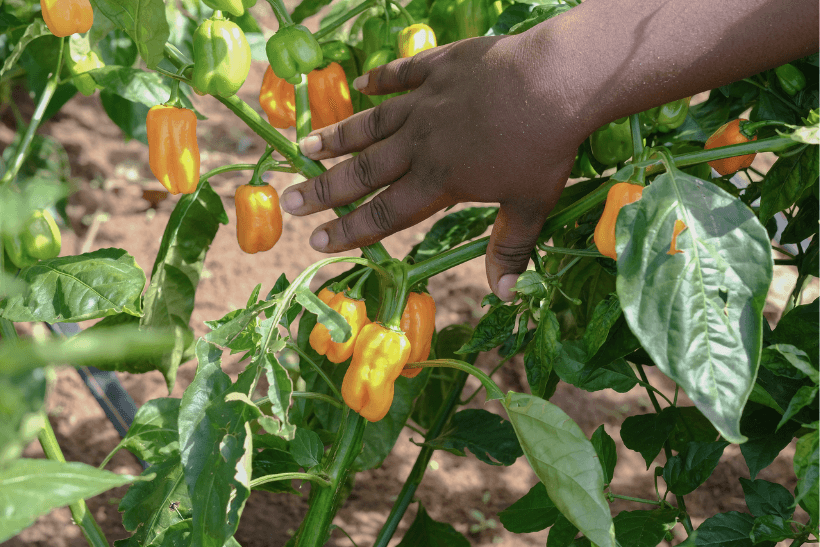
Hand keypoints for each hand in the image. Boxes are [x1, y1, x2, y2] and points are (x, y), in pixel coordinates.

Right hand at [281, 30, 589, 299]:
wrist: (556, 81)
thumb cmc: (544, 147)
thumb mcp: (531, 205)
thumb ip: (510, 248)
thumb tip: (505, 296)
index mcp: (439, 180)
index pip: (386, 213)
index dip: (350, 230)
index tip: (318, 242)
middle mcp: (422, 143)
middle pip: (364, 171)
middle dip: (325, 189)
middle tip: (291, 200)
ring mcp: (426, 102)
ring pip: (372, 124)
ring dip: (338, 138)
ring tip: (306, 146)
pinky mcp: (439, 66)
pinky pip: (401, 74)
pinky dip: (379, 80)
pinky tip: (359, 84)